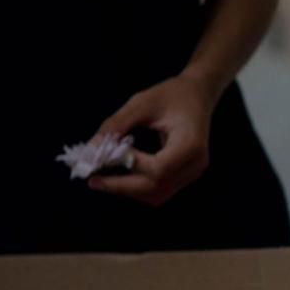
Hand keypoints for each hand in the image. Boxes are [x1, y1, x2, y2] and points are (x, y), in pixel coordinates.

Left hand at [87, 73, 214, 205]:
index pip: (159, 168)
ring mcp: (192, 173)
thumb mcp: (141, 103)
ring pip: (157, 195)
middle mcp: (194, 165)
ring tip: (104, 179)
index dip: (131, 164)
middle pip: (156, 188)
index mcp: (190, 145)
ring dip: (129, 190)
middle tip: (94, 181)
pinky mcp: (186, 175)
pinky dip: (138, 186)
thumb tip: (92, 148)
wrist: (198, 95)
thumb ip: (117, 125)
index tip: (107, 153)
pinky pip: (160, 189)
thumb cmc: (172, 94)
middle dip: (122, 187)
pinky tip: (122, 175)